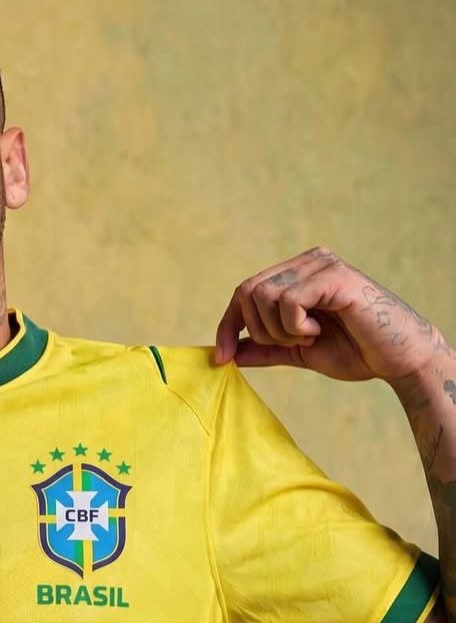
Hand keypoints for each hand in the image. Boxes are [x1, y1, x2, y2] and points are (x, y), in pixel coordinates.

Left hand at [214, 246, 447, 383]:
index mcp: (296, 273)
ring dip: (279, 330)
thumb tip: (226, 354)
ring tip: (309, 336)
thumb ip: (264, 348)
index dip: (228, 325)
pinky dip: (294, 326)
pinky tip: (318, 330)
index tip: (221, 358)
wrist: (400, 361)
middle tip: (292, 343)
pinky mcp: (333, 276)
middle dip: (258, 330)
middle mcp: (307, 261)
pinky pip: (287, 301)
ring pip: (262, 295)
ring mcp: (321, 264)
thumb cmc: (356, 352)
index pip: (244, 291)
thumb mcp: (297, 351)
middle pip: (246, 291)